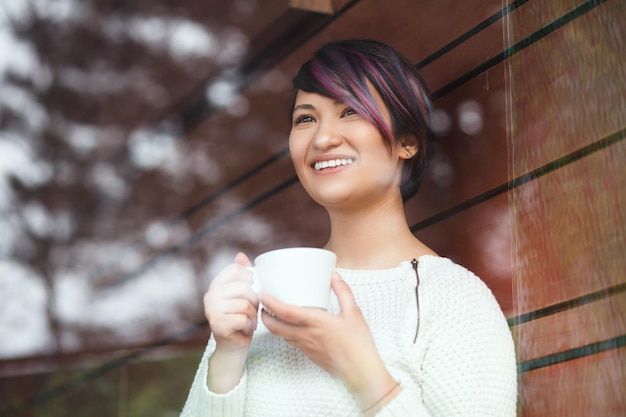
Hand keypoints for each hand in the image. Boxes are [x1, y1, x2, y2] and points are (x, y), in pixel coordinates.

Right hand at [204, 252, 258, 391]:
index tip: (249, 294)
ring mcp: (212, 310)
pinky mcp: (217, 324)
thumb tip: (241, 255)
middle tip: (250, 313)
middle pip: (245, 288)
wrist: (233, 347)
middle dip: (254, 302)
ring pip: (246, 304)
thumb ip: (242, 275)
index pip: (237, 270)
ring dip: (253, 316)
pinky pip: (243, 318)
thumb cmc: (241, 319)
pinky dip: (249, 326)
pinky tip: (244, 330)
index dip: (250, 281)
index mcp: (216, 285)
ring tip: (247, 322)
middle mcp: (210, 295)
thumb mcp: (244, 295)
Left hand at [260, 273, 396, 408]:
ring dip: (273, 326)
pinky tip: (291, 328)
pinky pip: (291, 342)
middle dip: (265, 316)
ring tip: (273, 314)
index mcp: (316, 322)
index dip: (270, 303)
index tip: (262, 295)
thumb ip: (343, 292)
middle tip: (262, 305)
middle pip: (276, 327)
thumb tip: (334, 276)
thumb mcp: (354, 313)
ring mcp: (307, 347)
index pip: (285, 312)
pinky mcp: (310, 355)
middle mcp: (307, 335)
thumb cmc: (358, 343)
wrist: (361, 372)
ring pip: (282, 336)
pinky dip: (284, 334)